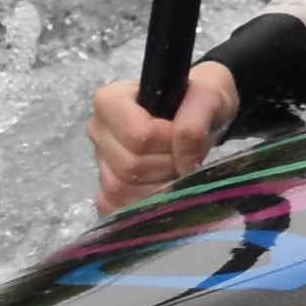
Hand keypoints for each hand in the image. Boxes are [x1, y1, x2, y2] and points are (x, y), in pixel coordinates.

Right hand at [85, 61, 239, 207]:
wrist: (198, 117)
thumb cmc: (198, 100)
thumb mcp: (207, 97)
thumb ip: (195, 120)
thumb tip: (184, 162)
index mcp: (110, 101)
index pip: (137, 135)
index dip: (169, 142)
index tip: (185, 134)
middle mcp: (97, 130)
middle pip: (130, 165)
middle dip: (167, 165)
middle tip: (184, 155)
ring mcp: (100, 162)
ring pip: (120, 190)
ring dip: (158, 187)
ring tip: (175, 170)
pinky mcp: (105, 189)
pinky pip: (114, 208)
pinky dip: (143, 206)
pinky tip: (163, 191)